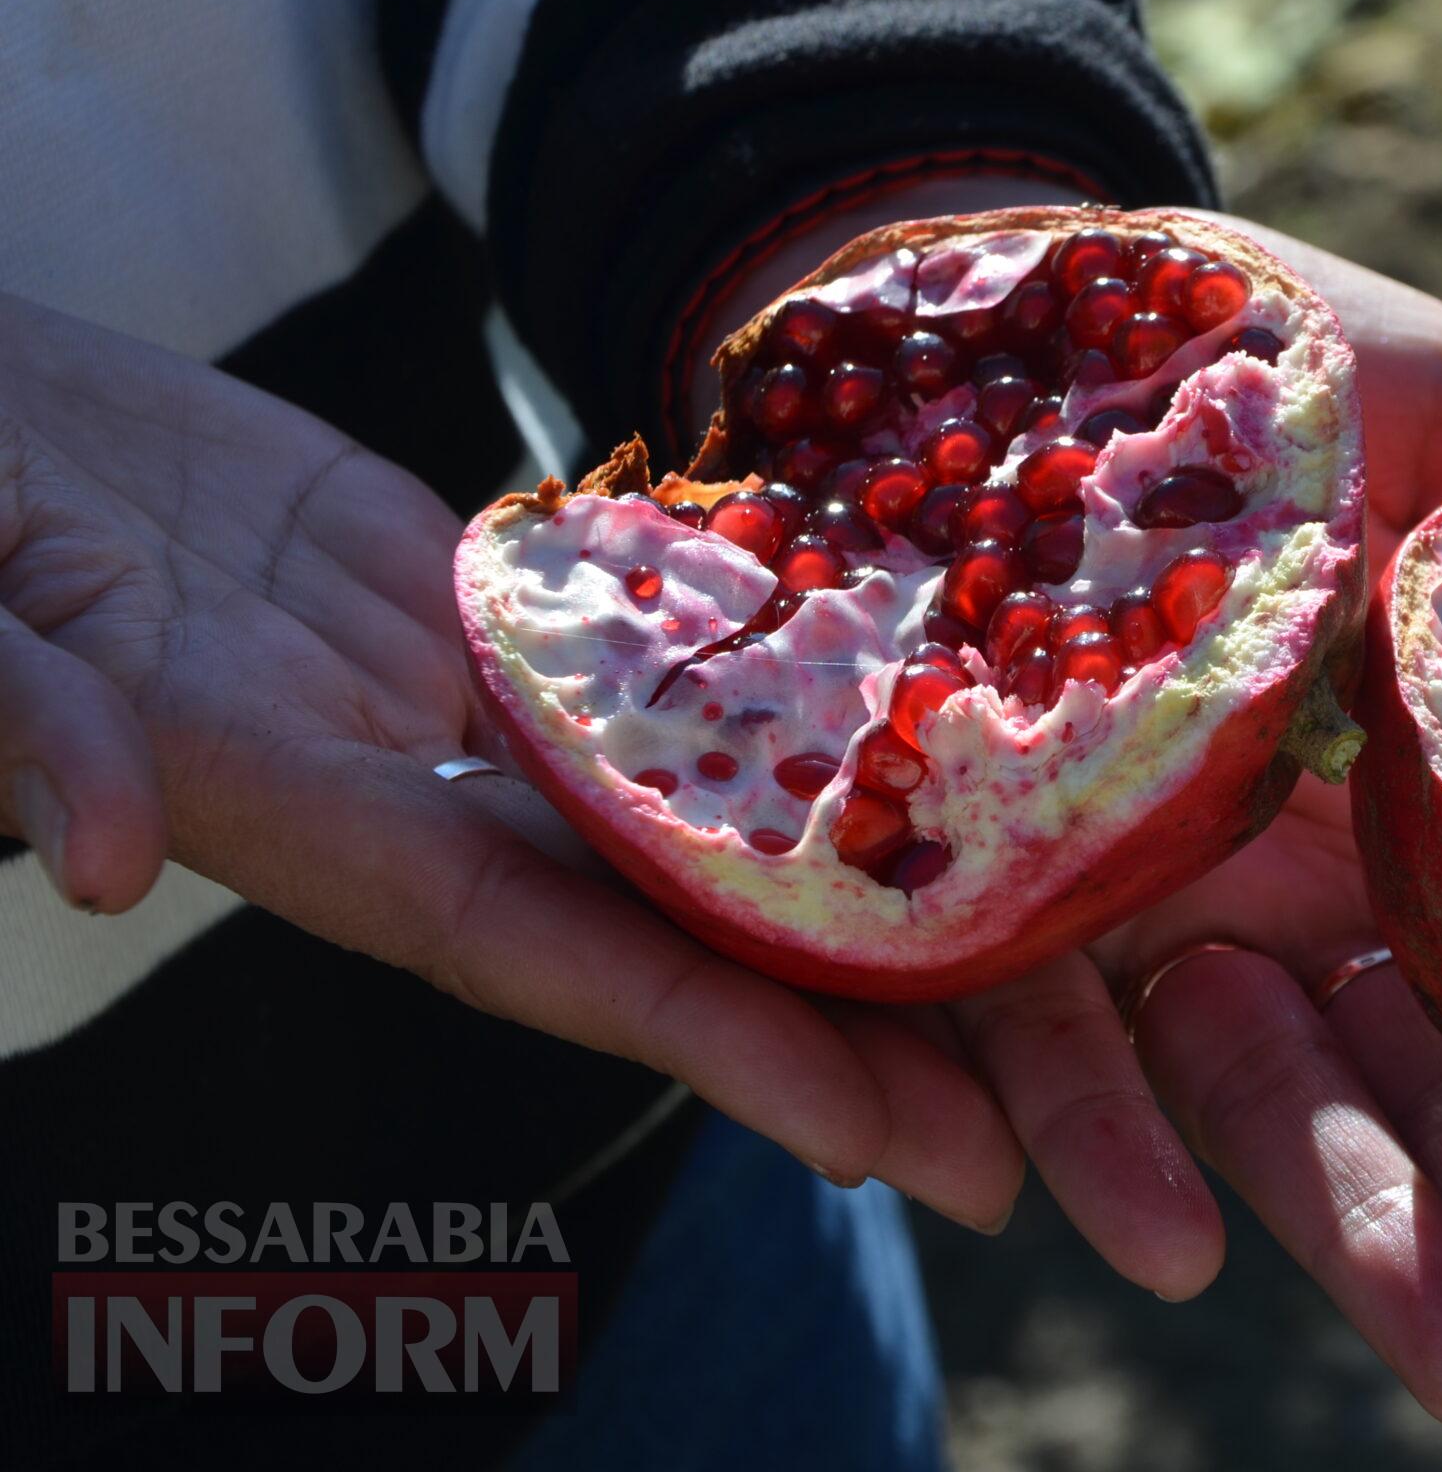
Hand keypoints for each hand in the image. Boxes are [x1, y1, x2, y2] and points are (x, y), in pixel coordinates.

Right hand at [0, 289, 1052, 1236]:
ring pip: (691, 823)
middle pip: (663, 930)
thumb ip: (26, 724)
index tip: (876, 1139)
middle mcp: (420, 792)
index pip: (541, 954)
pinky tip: (923, 747)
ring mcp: (469, 707)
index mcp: (307, 814)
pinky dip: (789, 722)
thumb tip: (93, 860)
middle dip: (834, 1041)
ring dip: (845, 907)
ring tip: (1028, 977)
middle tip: (1025, 1143)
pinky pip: (667, 676)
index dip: (708, 1045)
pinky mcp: (497, 610)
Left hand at [1043, 221, 1441, 1428]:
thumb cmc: (1261, 345)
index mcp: (1409, 801)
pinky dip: (1090, 1142)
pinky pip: (1025, 1041)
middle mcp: (1279, 882)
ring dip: (1365, 1245)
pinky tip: (1168, 1246)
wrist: (1006, 284)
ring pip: (1254, 1107)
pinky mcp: (962, 891)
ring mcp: (1130, 901)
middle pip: (1418, 1089)